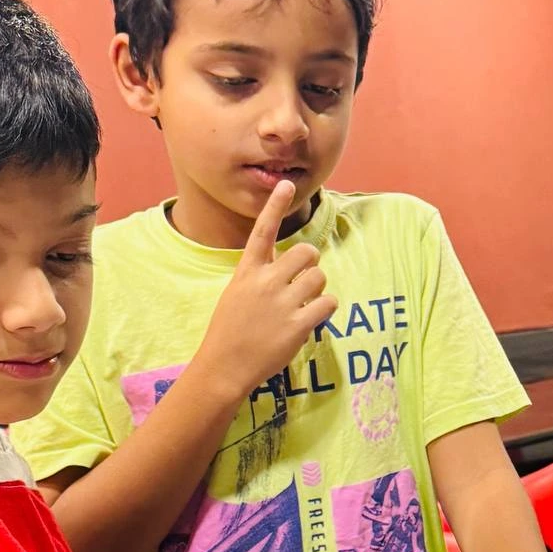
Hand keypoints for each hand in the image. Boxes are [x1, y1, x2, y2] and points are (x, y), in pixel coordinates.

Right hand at [195, 180, 334, 396]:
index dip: (274, 206)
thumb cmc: (229, 330)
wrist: (224, 367)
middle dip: (310, 264)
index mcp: (247, 272)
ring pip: (319, 277)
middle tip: (303, 281)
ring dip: (317, 289)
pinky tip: (313, 317)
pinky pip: (328, 303)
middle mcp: (265, 282)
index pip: (262, 231)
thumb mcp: (236, 293)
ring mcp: (282, 304)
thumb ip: (259, 273)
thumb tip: (285, 260)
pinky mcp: (298, 325)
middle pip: (307, 253)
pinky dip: (326, 309)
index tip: (285, 184)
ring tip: (303, 304)